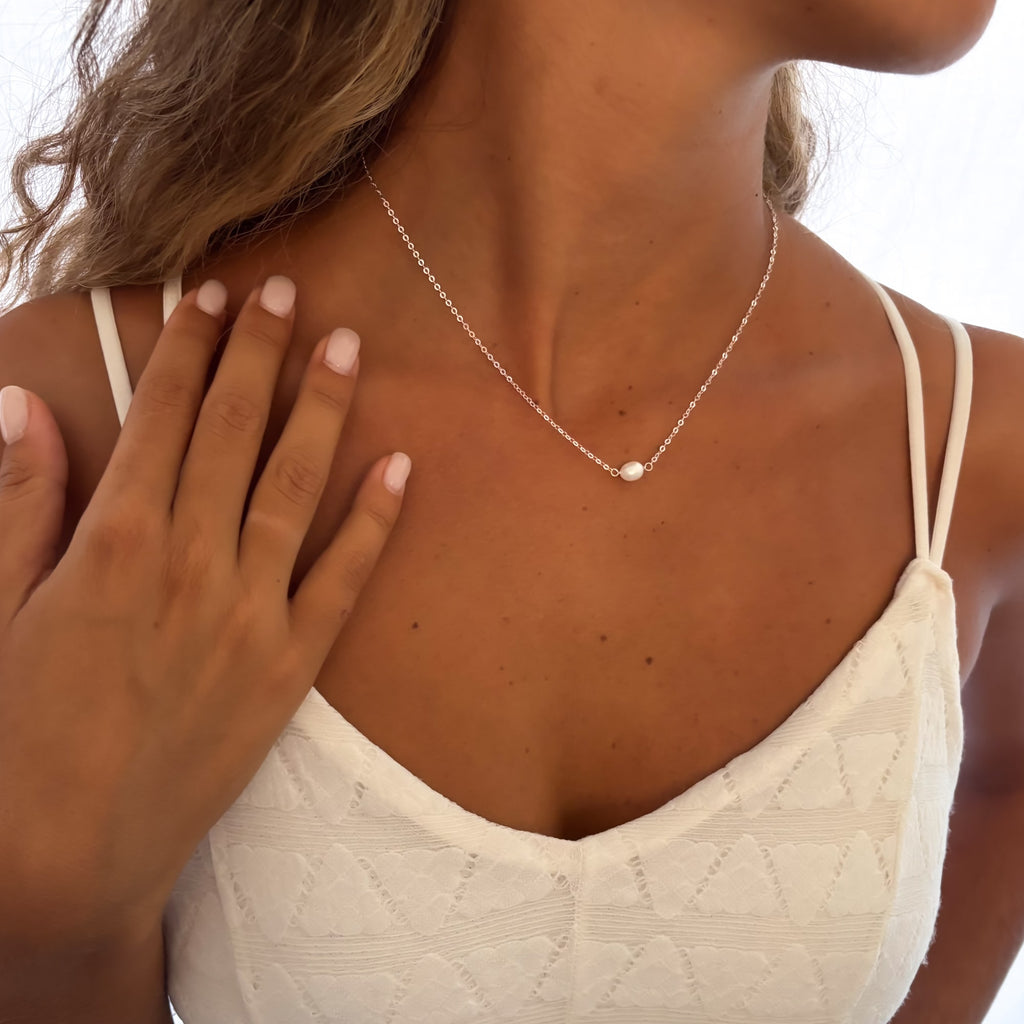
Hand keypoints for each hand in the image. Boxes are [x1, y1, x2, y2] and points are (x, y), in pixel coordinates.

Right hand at [0, 276, 409, 946]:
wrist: (71, 854)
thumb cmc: (18, 731)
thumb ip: (20, 503)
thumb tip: (21, 405)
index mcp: (116, 543)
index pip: (164, 417)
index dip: (192, 348)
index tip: (212, 294)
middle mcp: (193, 566)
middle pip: (235, 433)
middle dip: (261, 353)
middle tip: (287, 289)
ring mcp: (251, 616)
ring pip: (297, 488)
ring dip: (323, 409)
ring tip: (348, 345)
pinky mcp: (291, 670)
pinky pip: (343, 580)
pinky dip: (376, 521)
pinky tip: (401, 467)